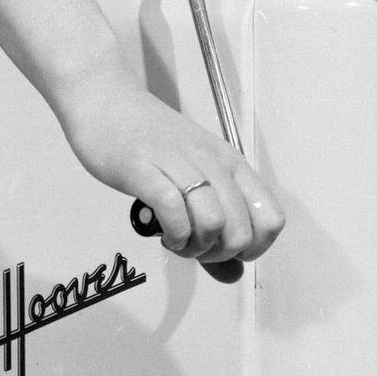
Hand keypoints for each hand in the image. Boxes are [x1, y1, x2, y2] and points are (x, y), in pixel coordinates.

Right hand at [50, 64, 284, 272]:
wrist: (105, 100)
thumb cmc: (148, 142)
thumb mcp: (191, 179)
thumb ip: (214, 230)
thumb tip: (234, 275)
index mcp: (230, 163)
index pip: (271, 219)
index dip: (253, 248)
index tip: (225, 248)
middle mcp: (212, 162)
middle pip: (242, 232)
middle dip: (218, 254)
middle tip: (194, 246)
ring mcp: (179, 163)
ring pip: (214, 223)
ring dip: (195, 248)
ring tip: (177, 239)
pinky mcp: (144, 169)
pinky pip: (174, 210)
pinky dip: (173, 234)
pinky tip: (164, 233)